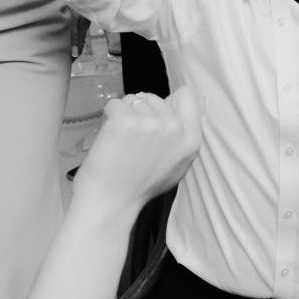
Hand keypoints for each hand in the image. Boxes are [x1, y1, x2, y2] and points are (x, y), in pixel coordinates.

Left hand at [76, 89, 200, 214]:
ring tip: (121, 141)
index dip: (167, 103)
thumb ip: (181, 137)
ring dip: (123, 114)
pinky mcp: (125, 121)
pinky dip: (107, 117)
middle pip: (154, 97)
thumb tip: (183, 104)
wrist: (111, 202)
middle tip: (133, 139)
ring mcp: (150, 123)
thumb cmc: (139, 186)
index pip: (187, 96)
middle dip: (141, 111)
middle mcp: (175, 128)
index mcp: (191, 140)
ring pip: (133, 100)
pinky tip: (109, 138)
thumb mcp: (176, 165)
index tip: (155, 115)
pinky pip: (114, 104)